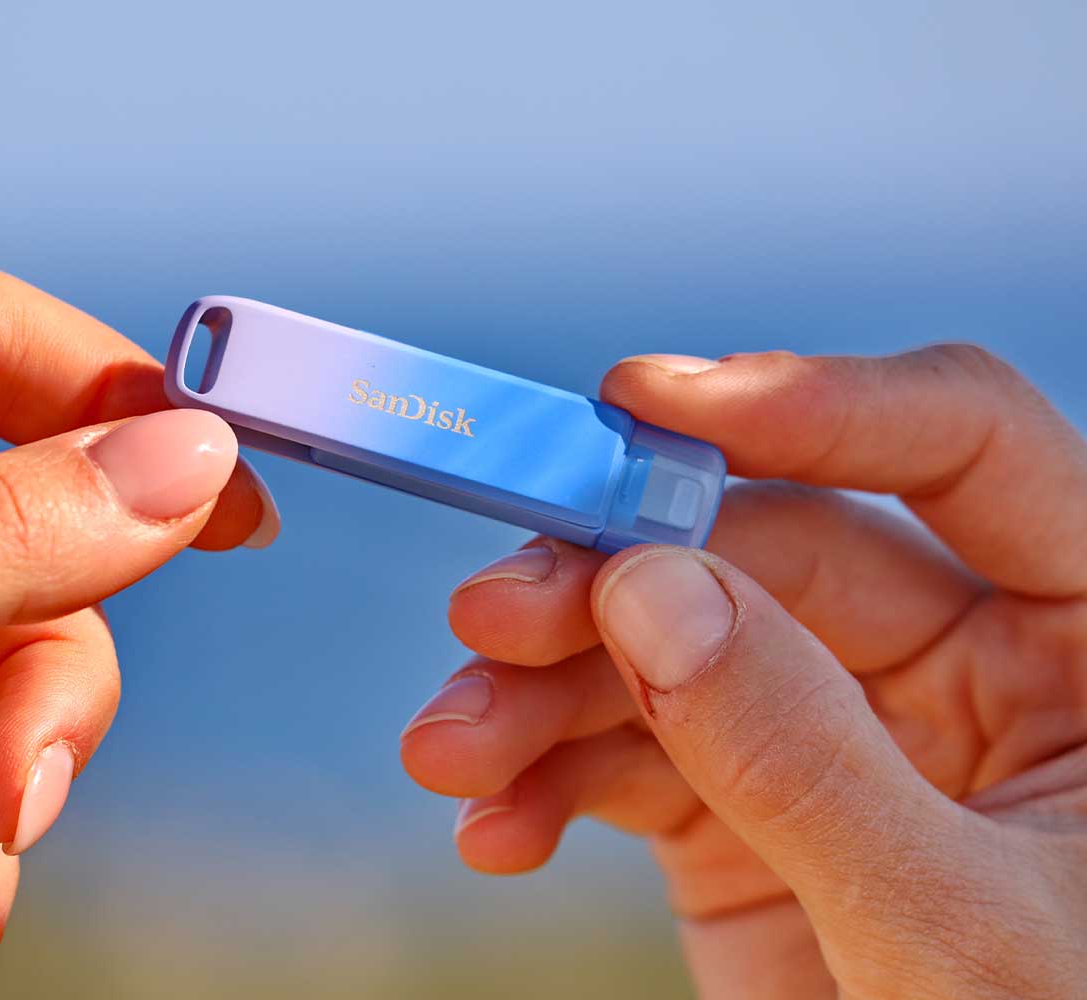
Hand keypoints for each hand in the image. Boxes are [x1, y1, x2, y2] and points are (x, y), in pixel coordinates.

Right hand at [402, 347, 1086, 997]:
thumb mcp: (953, 934)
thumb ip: (808, 758)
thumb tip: (650, 585)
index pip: (960, 448)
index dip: (811, 404)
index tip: (642, 404)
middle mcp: (960, 665)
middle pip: (760, 549)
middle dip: (608, 580)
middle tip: (486, 615)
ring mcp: (837, 737)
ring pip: (666, 647)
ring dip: (539, 691)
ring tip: (448, 751)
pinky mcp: (743, 817)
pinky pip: (625, 759)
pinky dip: (541, 783)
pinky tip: (486, 831)